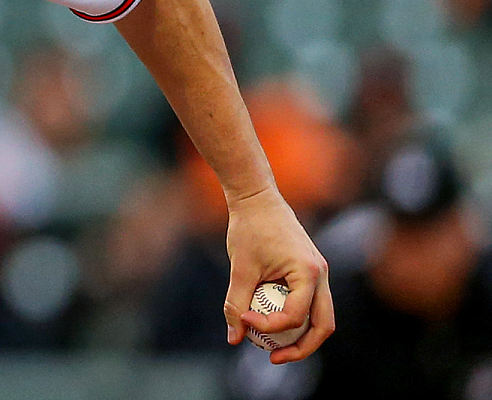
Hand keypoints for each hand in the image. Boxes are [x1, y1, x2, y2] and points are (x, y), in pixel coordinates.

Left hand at [222, 185, 333, 362]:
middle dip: (300, 348)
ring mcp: (319, 274)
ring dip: (299, 335)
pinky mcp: (310, 273)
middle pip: (323, 326)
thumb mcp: (240, 268)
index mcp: (308, 273)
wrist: (257, 198)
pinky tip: (269, 322)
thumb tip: (234, 338)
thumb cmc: (249, 228)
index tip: (244, 319)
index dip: (268, 326)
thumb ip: (236, 303)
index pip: (294, 315)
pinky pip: (309, 304)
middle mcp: (321, 275)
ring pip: (320, 317)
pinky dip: (294, 318)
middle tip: (273, 358)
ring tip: (271, 348)